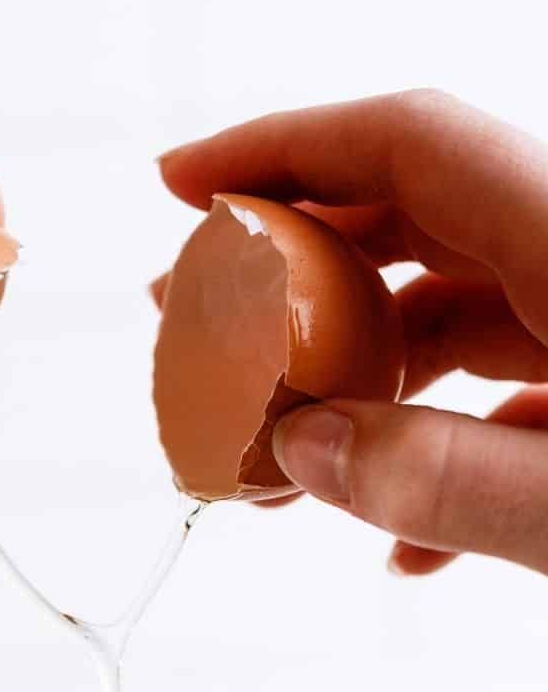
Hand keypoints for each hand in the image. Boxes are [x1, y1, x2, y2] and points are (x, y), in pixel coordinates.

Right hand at [159, 91, 547, 576]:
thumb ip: (444, 476)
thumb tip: (301, 449)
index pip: (408, 144)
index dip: (283, 149)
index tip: (177, 185)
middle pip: (419, 221)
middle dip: (293, 267)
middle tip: (192, 320)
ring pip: (462, 315)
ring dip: (359, 380)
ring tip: (276, 450)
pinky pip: (514, 396)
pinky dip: (445, 449)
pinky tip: (405, 547)